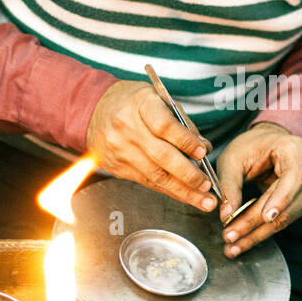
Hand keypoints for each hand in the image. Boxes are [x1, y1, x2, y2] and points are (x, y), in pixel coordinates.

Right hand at [85, 81, 217, 212]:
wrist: (94, 110)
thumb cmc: (133, 103)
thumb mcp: (158, 99)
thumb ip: (182, 122)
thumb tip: (204, 148)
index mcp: (140, 104)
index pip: (164, 126)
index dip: (185, 141)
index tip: (203, 152)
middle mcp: (127, 128)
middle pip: (161, 156)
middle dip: (188, 174)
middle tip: (207, 185)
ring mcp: (119, 150)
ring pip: (156, 175)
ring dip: (183, 191)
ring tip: (204, 201)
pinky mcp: (117, 167)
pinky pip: (148, 182)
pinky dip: (169, 191)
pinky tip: (186, 197)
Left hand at [215, 122, 301, 257]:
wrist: (269, 144)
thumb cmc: (252, 146)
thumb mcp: (233, 158)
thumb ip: (229, 184)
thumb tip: (227, 215)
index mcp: (295, 149)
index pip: (295, 177)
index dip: (281, 199)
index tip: (265, 217)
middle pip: (288, 203)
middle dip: (256, 223)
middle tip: (231, 237)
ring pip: (287, 217)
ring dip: (258, 233)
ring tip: (234, 245)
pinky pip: (285, 220)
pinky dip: (263, 231)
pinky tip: (244, 240)